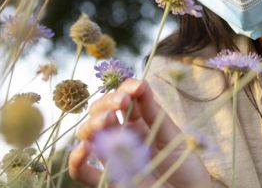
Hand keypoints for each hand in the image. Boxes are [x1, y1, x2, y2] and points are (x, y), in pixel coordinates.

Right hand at [68, 78, 210, 186]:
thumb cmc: (184, 166)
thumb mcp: (172, 136)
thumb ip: (154, 113)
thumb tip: (139, 84)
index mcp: (138, 122)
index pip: (121, 99)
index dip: (124, 89)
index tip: (135, 88)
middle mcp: (121, 137)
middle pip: (101, 113)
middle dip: (107, 102)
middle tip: (122, 102)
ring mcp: (113, 157)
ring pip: (89, 136)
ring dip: (92, 123)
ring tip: (107, 120)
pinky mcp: (108, 180)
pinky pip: (82, 171)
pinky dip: (76, 159)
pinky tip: (84, 148)